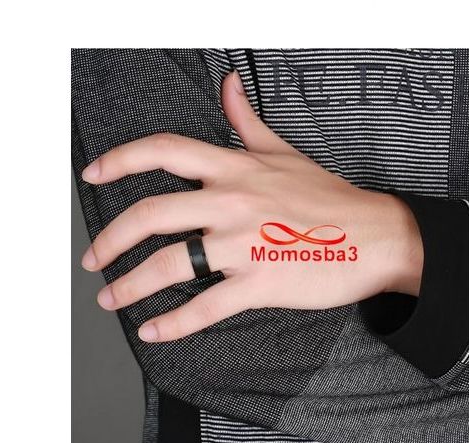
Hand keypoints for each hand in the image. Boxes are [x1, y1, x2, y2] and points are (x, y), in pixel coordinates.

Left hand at [81, 71, 422, 342]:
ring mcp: (244, 244)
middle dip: (110, 240)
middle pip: (151, 214)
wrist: (375, 236)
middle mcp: (231, 202)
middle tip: (92, 259)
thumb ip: (247, 121)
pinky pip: (206, 307)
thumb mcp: (284, 152)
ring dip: (130, 285)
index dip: (119, 160)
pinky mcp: (260, 283)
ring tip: (111, 298)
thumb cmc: (330, 198)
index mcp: (234, 168)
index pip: (164, 152)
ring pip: (170, 265)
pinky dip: (173, 324)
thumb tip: (228, 86)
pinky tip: (152, 330)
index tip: (92, 175)